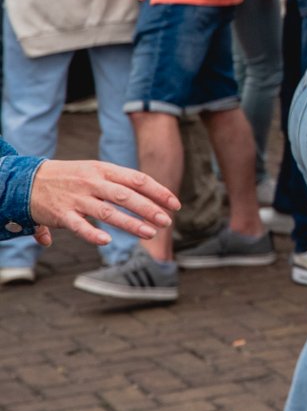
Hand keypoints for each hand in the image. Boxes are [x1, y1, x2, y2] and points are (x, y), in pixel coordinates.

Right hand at [28, 160, 179, 246]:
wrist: (27, 179)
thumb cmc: (68, 176)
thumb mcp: (95, 170)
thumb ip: (119, 183)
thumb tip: (145, 195)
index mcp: (104, 169)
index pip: (137, 179)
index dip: (158, 191)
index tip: (175, 204)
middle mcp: (92, 182)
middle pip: (127, 196)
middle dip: (149, 209)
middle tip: (167, 221)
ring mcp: (77, 198)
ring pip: (108, 212)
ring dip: (130, 223)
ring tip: (150, 233)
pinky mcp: (61, 214)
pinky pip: (79, 226)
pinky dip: (92, 234)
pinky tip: (107, 241)